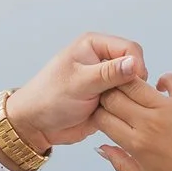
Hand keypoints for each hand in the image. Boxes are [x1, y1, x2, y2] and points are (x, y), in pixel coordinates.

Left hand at [2, 31, 147, 151]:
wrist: (36, 125)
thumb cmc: (49, 99)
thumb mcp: (79, 84)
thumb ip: (109, 73)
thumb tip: (134, 63)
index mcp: (94, 45)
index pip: (130, 49)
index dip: (135, 67)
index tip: (132, 85)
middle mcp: (101, 59)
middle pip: (135, 67)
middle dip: (132, 85)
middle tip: (120, 100)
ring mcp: (105, 80)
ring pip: (133, 87)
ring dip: (127, 98)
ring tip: (111, 108)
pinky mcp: (107, 98)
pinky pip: (126, 102)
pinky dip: (123, 109)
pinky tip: (111, 115)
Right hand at [93, 73, 171, 170]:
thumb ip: (119, 163)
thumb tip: (99, 147)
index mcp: (136, 143)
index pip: (102, 118)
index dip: (97, 115)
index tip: (103, 117)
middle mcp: (150, 122)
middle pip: (112, 96)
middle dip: (107, 97)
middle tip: (113, 101)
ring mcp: (169, 108)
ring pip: (134, 83)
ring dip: (127, 85)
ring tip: (132, 93)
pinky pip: (169, 78)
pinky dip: (161, 80)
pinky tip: (160, 91)